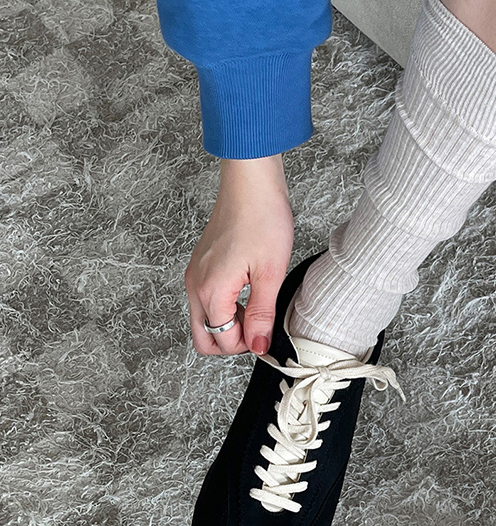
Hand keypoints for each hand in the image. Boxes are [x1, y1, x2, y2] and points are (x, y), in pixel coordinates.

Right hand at [185, 157, 293, 360]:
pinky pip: (205, 299)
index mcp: (211, 290)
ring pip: (203, 319)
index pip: (221, 342)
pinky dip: (223, 305)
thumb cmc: (261, 216)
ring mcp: (195, 273)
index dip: (248, 343)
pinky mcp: (200, 263)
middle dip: (230, 341)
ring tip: (257, 302)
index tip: (266, 331)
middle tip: (258, 324)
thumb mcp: (270, 272)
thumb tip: (258, 347)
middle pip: (203, 338)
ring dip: (228, 322)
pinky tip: (247, 288)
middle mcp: (195, 284)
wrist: (250, 179)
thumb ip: (262, 315)